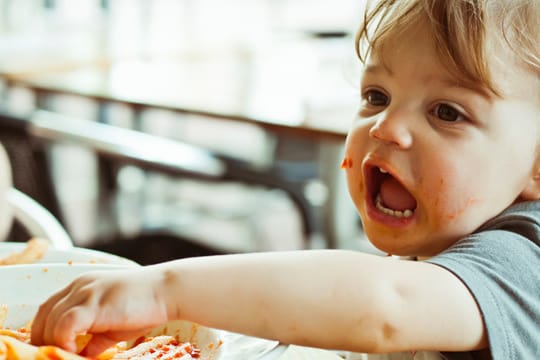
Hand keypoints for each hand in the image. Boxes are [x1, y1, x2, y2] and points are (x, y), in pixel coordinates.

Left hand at [31, 266, 168, 355]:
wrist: (169, 290)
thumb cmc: (147, 305)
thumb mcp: (114, 324)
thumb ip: (95, 338)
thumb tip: (82, 355)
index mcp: (82, 286)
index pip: (48, 309)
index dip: (44, 332)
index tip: (51, 351)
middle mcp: (79, 286)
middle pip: (43, 316)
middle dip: (43, 341)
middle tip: (55, 356)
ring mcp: (86, 292)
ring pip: (50, 322)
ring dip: (54, 345)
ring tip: (68, 356)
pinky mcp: (94, 303)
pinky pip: (65, 325)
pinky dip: (64, 342)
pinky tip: (76, 352)